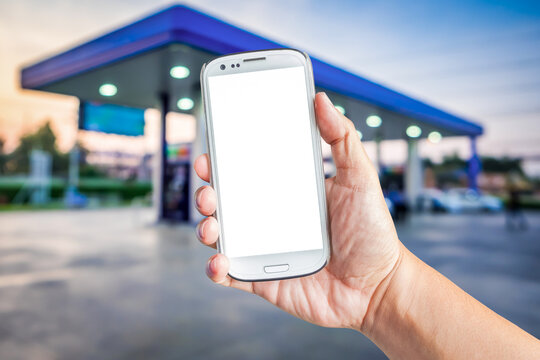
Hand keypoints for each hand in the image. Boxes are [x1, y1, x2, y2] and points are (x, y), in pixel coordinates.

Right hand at [194, 92, 402, 329]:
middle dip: (208, 192)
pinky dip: (216, 268)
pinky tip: (220, 261)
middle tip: (209, 189)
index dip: (224, 159)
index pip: (248, 170)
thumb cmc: (372, 232)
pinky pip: (230, 273)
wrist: (379, 288)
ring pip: (222, 234)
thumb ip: (342, 138)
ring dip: (206, 227)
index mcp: (288, 191)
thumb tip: (321, 100)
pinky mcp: (262, 279)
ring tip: (212, 226)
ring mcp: (264, 248)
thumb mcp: (361, 178)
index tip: (213, 149)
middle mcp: (271, 217)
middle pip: (226, 201)